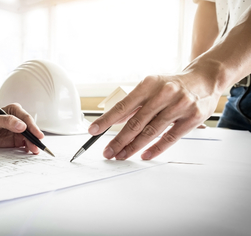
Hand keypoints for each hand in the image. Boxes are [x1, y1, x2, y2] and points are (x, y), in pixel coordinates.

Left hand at [0, 103, 43, 153]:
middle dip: (35, 137)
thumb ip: (7, 121)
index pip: (26, 119)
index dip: (33, 127)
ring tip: (35, 150)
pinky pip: (25, 144)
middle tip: (37, 145)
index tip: (37, 134)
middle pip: (30, 129)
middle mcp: (18, 120)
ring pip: (29, 137)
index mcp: (14, 111)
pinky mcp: (16, 139)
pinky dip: (29, 148)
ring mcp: (18, 130)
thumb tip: (21, 125)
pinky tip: (31, 151)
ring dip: (33, 144)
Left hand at [89, 73, 219, 159]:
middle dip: (118, 140)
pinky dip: (155, 149)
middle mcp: (164, 94)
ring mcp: (179, 106)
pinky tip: (144, 155)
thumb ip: (134, 104)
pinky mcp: (192, 118)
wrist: (205, 79)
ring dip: (133, 147)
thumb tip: (112, 121)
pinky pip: (170, 137)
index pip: (123, 106)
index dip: (106, 120)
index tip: (93, 131)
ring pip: (151, 132)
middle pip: (135, 123)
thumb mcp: (151, 86)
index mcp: (149, 84)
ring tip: (122, 155)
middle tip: (108, 152)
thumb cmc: (172, 85)